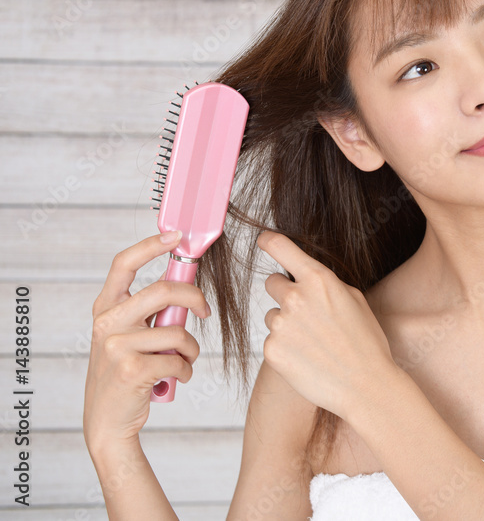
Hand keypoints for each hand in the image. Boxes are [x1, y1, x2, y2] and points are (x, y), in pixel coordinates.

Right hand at [83, 231, 211, 452]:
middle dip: (195, 298)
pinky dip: (186, 370)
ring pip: (178, 332)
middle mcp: (107, 322)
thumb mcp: (126, 337)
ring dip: (191, 350)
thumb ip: (146, 313)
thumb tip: (184, 288)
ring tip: (183, 362)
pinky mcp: (131, 369)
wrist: (107, 421)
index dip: (151, 245)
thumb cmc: (126, 374)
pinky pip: (179, 359)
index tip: (176, 235)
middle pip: (164, 290)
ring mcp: (116, 345)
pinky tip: (175, 378)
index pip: (124, 264)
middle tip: (205, 311)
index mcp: (105, 309)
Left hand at [257, 231, 397, 418]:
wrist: (365, 386)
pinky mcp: (272, 350)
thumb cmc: (366, 343)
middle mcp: (295, 297)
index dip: (269, 241)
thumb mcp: (355, 300)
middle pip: (272, 282)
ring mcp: (280, 324)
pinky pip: (272, 340)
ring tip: (314, 343)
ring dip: (286, 324)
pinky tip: (308, 359)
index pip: (280, 246)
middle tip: (307, 314)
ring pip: (272, 315)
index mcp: (319, 279)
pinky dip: (286, 348)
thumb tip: (305, 275)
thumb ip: (326, 283)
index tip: (264, 241)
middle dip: (285, 293)